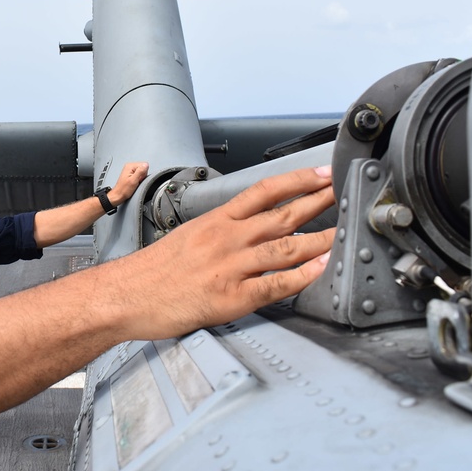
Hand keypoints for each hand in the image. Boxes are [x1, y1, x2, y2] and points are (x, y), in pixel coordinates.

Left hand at [108, 162, 149, 204]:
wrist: (118, 195)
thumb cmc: (124, 189)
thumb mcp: (134, 180)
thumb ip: (140, 171)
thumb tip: (146, 165)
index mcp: (130, 166)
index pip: (144, 165)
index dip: (144, 173)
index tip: (138, 178)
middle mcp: (129, 167)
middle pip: (143, 168)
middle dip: (142, 176)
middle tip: (136, 181)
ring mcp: (130, 170)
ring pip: (141, 172)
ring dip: (140, 178)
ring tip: (134, 183)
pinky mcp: (130, 174)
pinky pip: (139, 175)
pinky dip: (138, 180)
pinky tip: (134, 183)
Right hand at [116, 165, 334, 337]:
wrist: (124, 295)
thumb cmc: (151, 271)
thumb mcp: (187, 237)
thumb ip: (219, 233)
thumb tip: (246, 230)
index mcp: (215, 221)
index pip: (264, 192)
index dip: (298, 180)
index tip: (322, 173)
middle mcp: (226, 239)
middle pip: (283, 215)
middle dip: (320, 203)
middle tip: (347, 194)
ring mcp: (230, 268)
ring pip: (286, 248)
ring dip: (321, 239)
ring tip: (346, 232)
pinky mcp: (230, 298)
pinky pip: (274, 285)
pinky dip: (301, 276)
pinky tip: (321, 269)